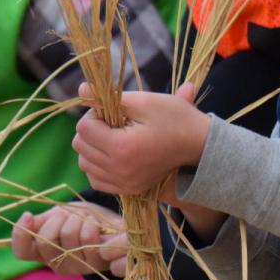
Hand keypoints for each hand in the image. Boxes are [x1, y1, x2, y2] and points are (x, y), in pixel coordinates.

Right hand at [11, 202, 130, 275]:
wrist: (111, 224)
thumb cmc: (80, 220)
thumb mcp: (57, 216)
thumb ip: (41, 221)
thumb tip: (26, 219)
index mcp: (43, 253)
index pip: (22, 251)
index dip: (20, 234)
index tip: (28, 215)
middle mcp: (57, 264)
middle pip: (46, 241)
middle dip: (57, 218)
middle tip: (67, 214)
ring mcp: (77, 267)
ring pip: (68, 234)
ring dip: (77, 218)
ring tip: (84, 219)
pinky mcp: (97, 264)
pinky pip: (88, 237)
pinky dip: (91, 222)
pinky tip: (95, 224)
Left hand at [73, 82, 210, 196]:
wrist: (198, 144)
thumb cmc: (174, 118)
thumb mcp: (144, 101)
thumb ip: (109, 97)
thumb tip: (81, 89)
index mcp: (122, 147)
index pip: (83, 127)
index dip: (95, 113)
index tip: (113, 110)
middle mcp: (119, 170)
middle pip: (80, 146)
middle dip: (92, 129)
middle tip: (114, 122)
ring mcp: (124, 183)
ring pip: (85, 164)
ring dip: (93, 147)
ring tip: (114, 137)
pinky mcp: (129, 190)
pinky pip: (96, 179)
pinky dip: (98, 166)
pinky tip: (114, 154)